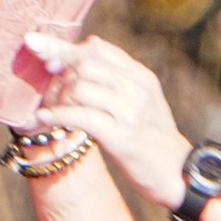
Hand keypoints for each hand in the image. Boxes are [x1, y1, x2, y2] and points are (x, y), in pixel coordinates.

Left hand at [12, 30, 190, 208]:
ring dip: (57, 96)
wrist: (178, 173)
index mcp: (140, 76)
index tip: (41, 51)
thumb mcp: (142, 100)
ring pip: (81, 87)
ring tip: (49, 107)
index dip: (64, 47)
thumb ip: (117, 78)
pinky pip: (82, 117)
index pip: (97, 48)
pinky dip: (58, 115)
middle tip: (47, 85)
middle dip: (58, 70)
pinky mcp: (121, 138)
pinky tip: (44, 118)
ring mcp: (130, 113)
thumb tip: (85, 49)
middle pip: (85, 63)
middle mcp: (136, 89)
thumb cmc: (152, 138)